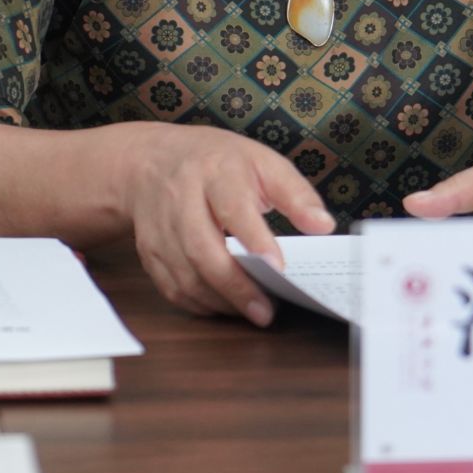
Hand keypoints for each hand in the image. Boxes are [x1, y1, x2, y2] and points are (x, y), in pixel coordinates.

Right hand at [117, 124, 335, 324]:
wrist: (152, 160)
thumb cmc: (217, 162)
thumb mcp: (261, 161)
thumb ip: (294, 193)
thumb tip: (323, 226)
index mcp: (215, 171)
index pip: (233, 207)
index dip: (255, 239)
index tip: (279, 267)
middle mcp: (181, 198)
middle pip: (203, 248)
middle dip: (235, 286)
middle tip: (266, 311)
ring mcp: (161, 226)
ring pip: (185, 274)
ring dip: (219, 301)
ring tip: (252, 312)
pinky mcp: (149, 250)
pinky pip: (171, 286)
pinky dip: (199, 304)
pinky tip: (224, 306)